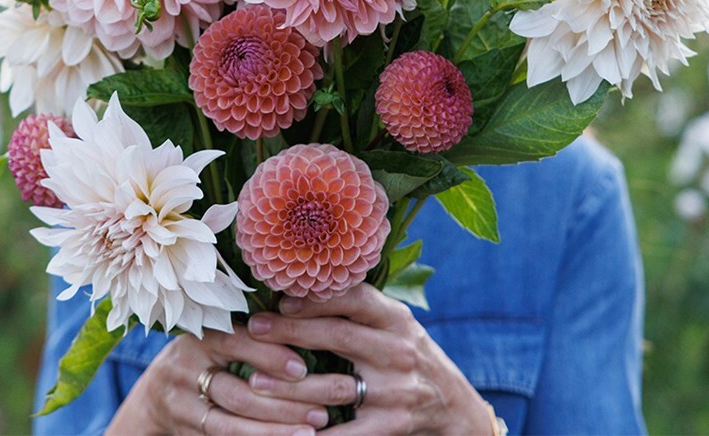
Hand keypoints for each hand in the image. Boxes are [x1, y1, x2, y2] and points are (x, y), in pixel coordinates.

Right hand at [105, 324, 327, 435]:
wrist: (153, 397)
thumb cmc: (204, 356)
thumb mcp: (220, 336)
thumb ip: (253, 334)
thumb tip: (309, 327)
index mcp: (202, 335)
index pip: (238, 343)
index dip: (270, 355)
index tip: (303, 367)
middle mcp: (186, 368)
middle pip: (238, 392)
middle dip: (284, 403)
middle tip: (322, 409)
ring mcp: (182, 405)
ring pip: (231, 423)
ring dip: (275, 430)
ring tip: (311, 431)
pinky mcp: (185, 431)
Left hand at [245, 283, 493, 435]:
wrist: (454, 407)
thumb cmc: (410, 355)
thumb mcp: (395, 324)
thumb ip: (359, 307)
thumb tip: (300, 287)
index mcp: (396, 318)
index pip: (354, 297)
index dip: (316, 296)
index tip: (280, 298)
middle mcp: (397, 350)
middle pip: (337, 335)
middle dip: (291, 330)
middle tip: (254, 329)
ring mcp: (396, 390)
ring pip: (335, 385)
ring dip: (290, 385)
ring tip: (256, 381)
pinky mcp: (391, 426)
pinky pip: (346, 433)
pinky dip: (315, 433)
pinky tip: (287, 428)